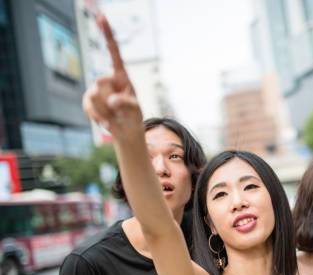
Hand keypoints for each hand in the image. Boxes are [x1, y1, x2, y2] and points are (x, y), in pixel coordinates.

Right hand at [82, 14, 142, 139]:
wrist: (126, 132)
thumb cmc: (134, 117)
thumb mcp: (136, 110)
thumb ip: (127, 103)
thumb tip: (113, 100)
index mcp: (122, 75)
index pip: (113, 52)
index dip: (107, 35)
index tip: (101, 17)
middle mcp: (107, 79)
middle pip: (101, 82)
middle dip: (110, 98)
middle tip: (119, 109)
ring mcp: (96, 90)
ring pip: (94, 97)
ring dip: (106, 110)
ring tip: (115, 116)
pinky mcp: (89, 102)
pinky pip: (89, 108)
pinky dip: (99, 117)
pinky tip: (108, 123)